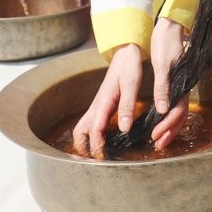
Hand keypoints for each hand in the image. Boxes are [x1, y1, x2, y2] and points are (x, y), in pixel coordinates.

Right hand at [72, 43, 143, 158]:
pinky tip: (105, 140)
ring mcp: (98, 105)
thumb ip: (127, 106)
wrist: (126, 51)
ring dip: (87, 141)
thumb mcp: (131, 84)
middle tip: (95, 160)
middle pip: (81, 131)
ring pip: (84, 127)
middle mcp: (97, 105)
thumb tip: (124, 129)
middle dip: (84, 147)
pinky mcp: (103, 104)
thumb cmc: (129, 66)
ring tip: (98, 155)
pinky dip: (93, 134)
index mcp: (103, 101)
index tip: (101, 157)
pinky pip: (93, 122)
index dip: (95, 145)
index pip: (93, 129)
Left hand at [149, 18, 188, 149]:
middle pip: (180, 116)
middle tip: (158, 145)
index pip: (177, 112)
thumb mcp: (163, 63)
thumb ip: (163, 87)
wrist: (171, 26)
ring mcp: (181, 86)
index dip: (167, 126)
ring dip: (170, 127)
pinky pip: (175, 105)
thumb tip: (163, 109)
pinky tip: (161, 122)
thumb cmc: (166, 42)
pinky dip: (169, 117)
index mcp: (182, 84)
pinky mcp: (176, 83)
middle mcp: (184, 87)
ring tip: (159, 139)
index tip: (155, 136)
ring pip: (179, 112)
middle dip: (169, 132)